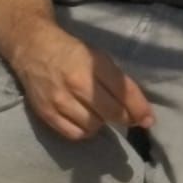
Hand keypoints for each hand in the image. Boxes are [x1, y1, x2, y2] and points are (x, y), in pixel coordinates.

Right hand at [7, 22, 153, 141]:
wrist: (34, 49)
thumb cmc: (72, 51)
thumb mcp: (99, 57)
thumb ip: (116, 79)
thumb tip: (135, 105)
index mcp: (94, 65)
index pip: (123, 92)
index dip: (139, 108)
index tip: (148, 120)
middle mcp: (78, 84)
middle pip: (111, 112)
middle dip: (126, 118)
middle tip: (130, 120)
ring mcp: (60, 100)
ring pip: (93, 125)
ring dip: (103, 123)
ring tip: (102, 115)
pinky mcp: (46, 113)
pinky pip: (72, 133)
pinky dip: (84, 131)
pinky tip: (86, 123)